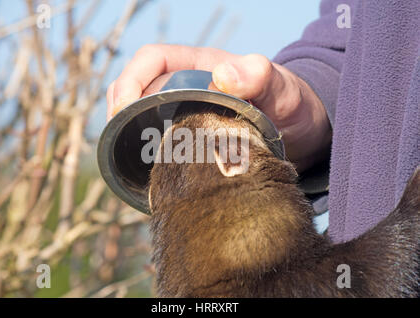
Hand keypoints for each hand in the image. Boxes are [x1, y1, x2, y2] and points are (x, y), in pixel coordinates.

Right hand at [106, 44, 330, 171]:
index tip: (124, 108)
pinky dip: (146, 146)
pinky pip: (159, 134)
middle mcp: (189, 85)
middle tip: (120, 135)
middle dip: (121, 104)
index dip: (131, 78)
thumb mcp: (282, 89)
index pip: (153, 59)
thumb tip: (222, 76)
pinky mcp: (191, 134)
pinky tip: (147, 165)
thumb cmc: (293, 104)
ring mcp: (188, 110)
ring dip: (128, 126)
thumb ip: (261, 77)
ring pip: (144, 110)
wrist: (303, 131)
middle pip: (139, 85)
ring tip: (126, 150)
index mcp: (202, 65)